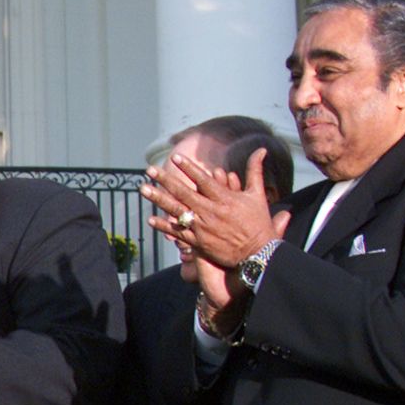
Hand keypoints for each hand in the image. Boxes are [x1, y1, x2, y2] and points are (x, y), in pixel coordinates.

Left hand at [142, 148, 277, 271]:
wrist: (258, 255)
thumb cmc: (259, 224)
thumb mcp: (258, 195)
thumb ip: (255, 171)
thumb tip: (261, 150)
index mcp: (225, 199)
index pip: (203, 180)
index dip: (188, 168)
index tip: (174, 158)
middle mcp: (211, 212)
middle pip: (183, 193)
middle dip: (165, 180)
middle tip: (149, 170)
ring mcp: (203, 228)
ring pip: (177, 211)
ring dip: (158, 199)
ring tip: (143, 189)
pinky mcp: (198, 243)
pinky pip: (178, 233)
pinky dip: (164, 226)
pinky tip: (150, 219)